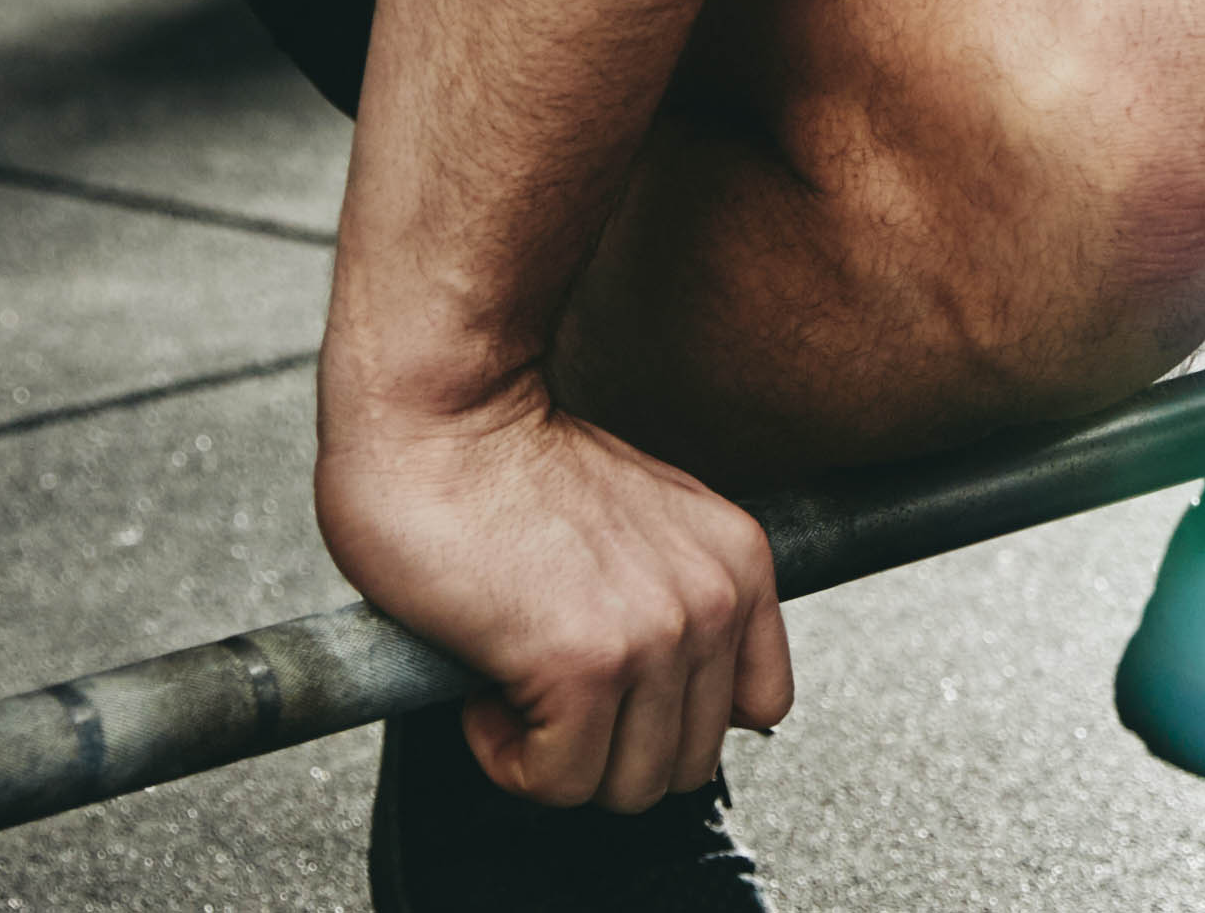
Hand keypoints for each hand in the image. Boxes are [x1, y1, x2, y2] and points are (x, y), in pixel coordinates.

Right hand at [317, 378, 791, 808]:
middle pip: (686, 763)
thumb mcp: (644, 525)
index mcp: (739, 559)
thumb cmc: (511, 469)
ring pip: (624, 786)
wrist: (444, 419)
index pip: (760, 705)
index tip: (617, 694)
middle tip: (547, 688)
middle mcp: (713, 598)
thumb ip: (677, 596)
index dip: (673, 718)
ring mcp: (656, 634)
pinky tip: (487, 685)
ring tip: (515, 679)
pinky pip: (556, 781)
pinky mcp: (583, 665)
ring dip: (553, 754)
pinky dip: (506, 755)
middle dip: (606, 746)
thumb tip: (668, 693)